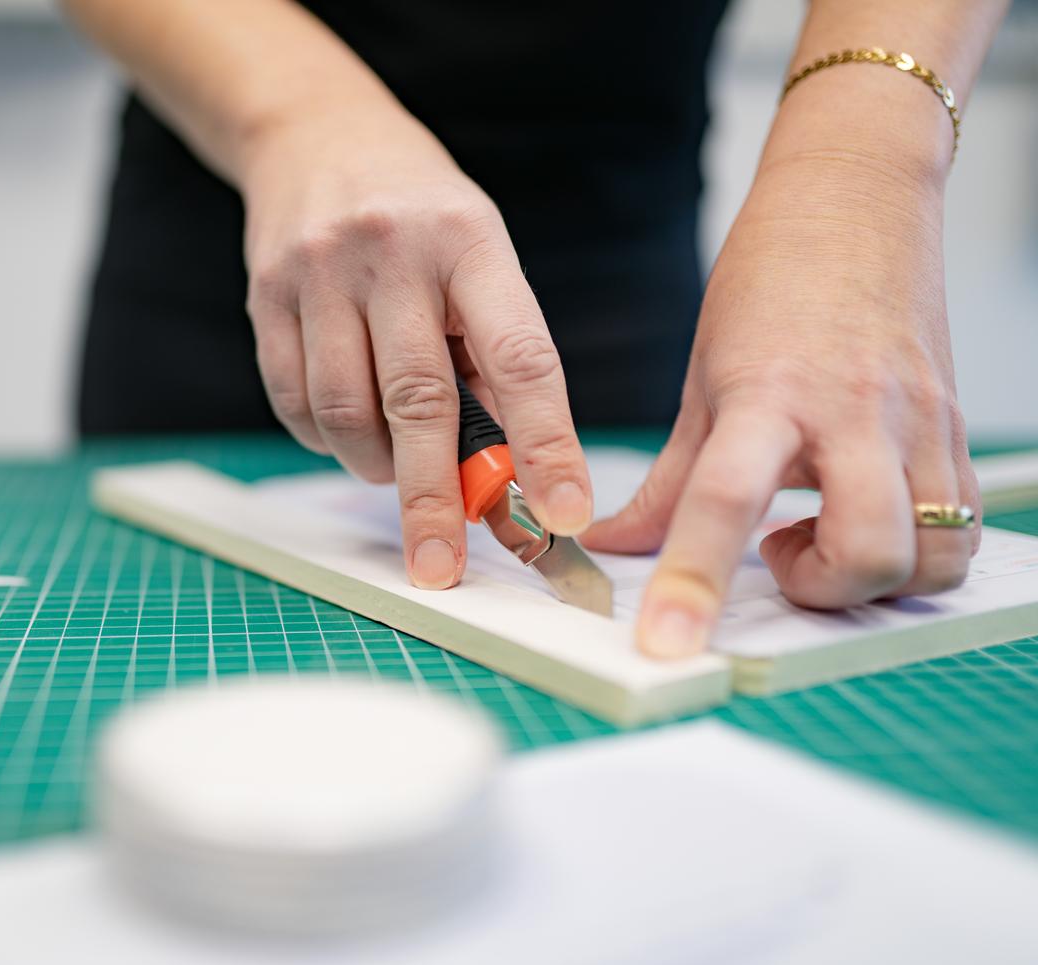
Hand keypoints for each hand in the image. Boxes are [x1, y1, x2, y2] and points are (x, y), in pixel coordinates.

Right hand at [241, 108, 591, 588]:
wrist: (316, 134)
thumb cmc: (421, 215)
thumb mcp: (478, 256)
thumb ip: (492, 351)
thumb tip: (508, 471)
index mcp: (470, 241)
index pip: (520, 356)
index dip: (547, 444)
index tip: (564, 514)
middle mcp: (393, 253)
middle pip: (418, 401)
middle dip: (435, 496)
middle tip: (441, 565)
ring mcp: (320, 272)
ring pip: (346, 411)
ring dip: (375, 466)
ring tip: (394, 470)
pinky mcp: (265, 296)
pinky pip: (293, 402)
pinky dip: (324, 440)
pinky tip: (348, 433)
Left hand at [583, 155, 980, 656]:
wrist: (856, 198)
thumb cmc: (772, 282)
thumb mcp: (702, 380)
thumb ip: (665, 479)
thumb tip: (612, 544)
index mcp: (768, 395)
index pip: (723, 501)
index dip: (692, 580)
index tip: (667, 641)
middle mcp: (854, 412)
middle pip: (871, 552)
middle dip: (824, 590)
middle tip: (779, 554)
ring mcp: (917, 421)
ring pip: (934, 552)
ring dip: (876, 576)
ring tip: (821, 530)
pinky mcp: (955, 427)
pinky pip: (962, 524)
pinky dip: (918, 550)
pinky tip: (863, 513)